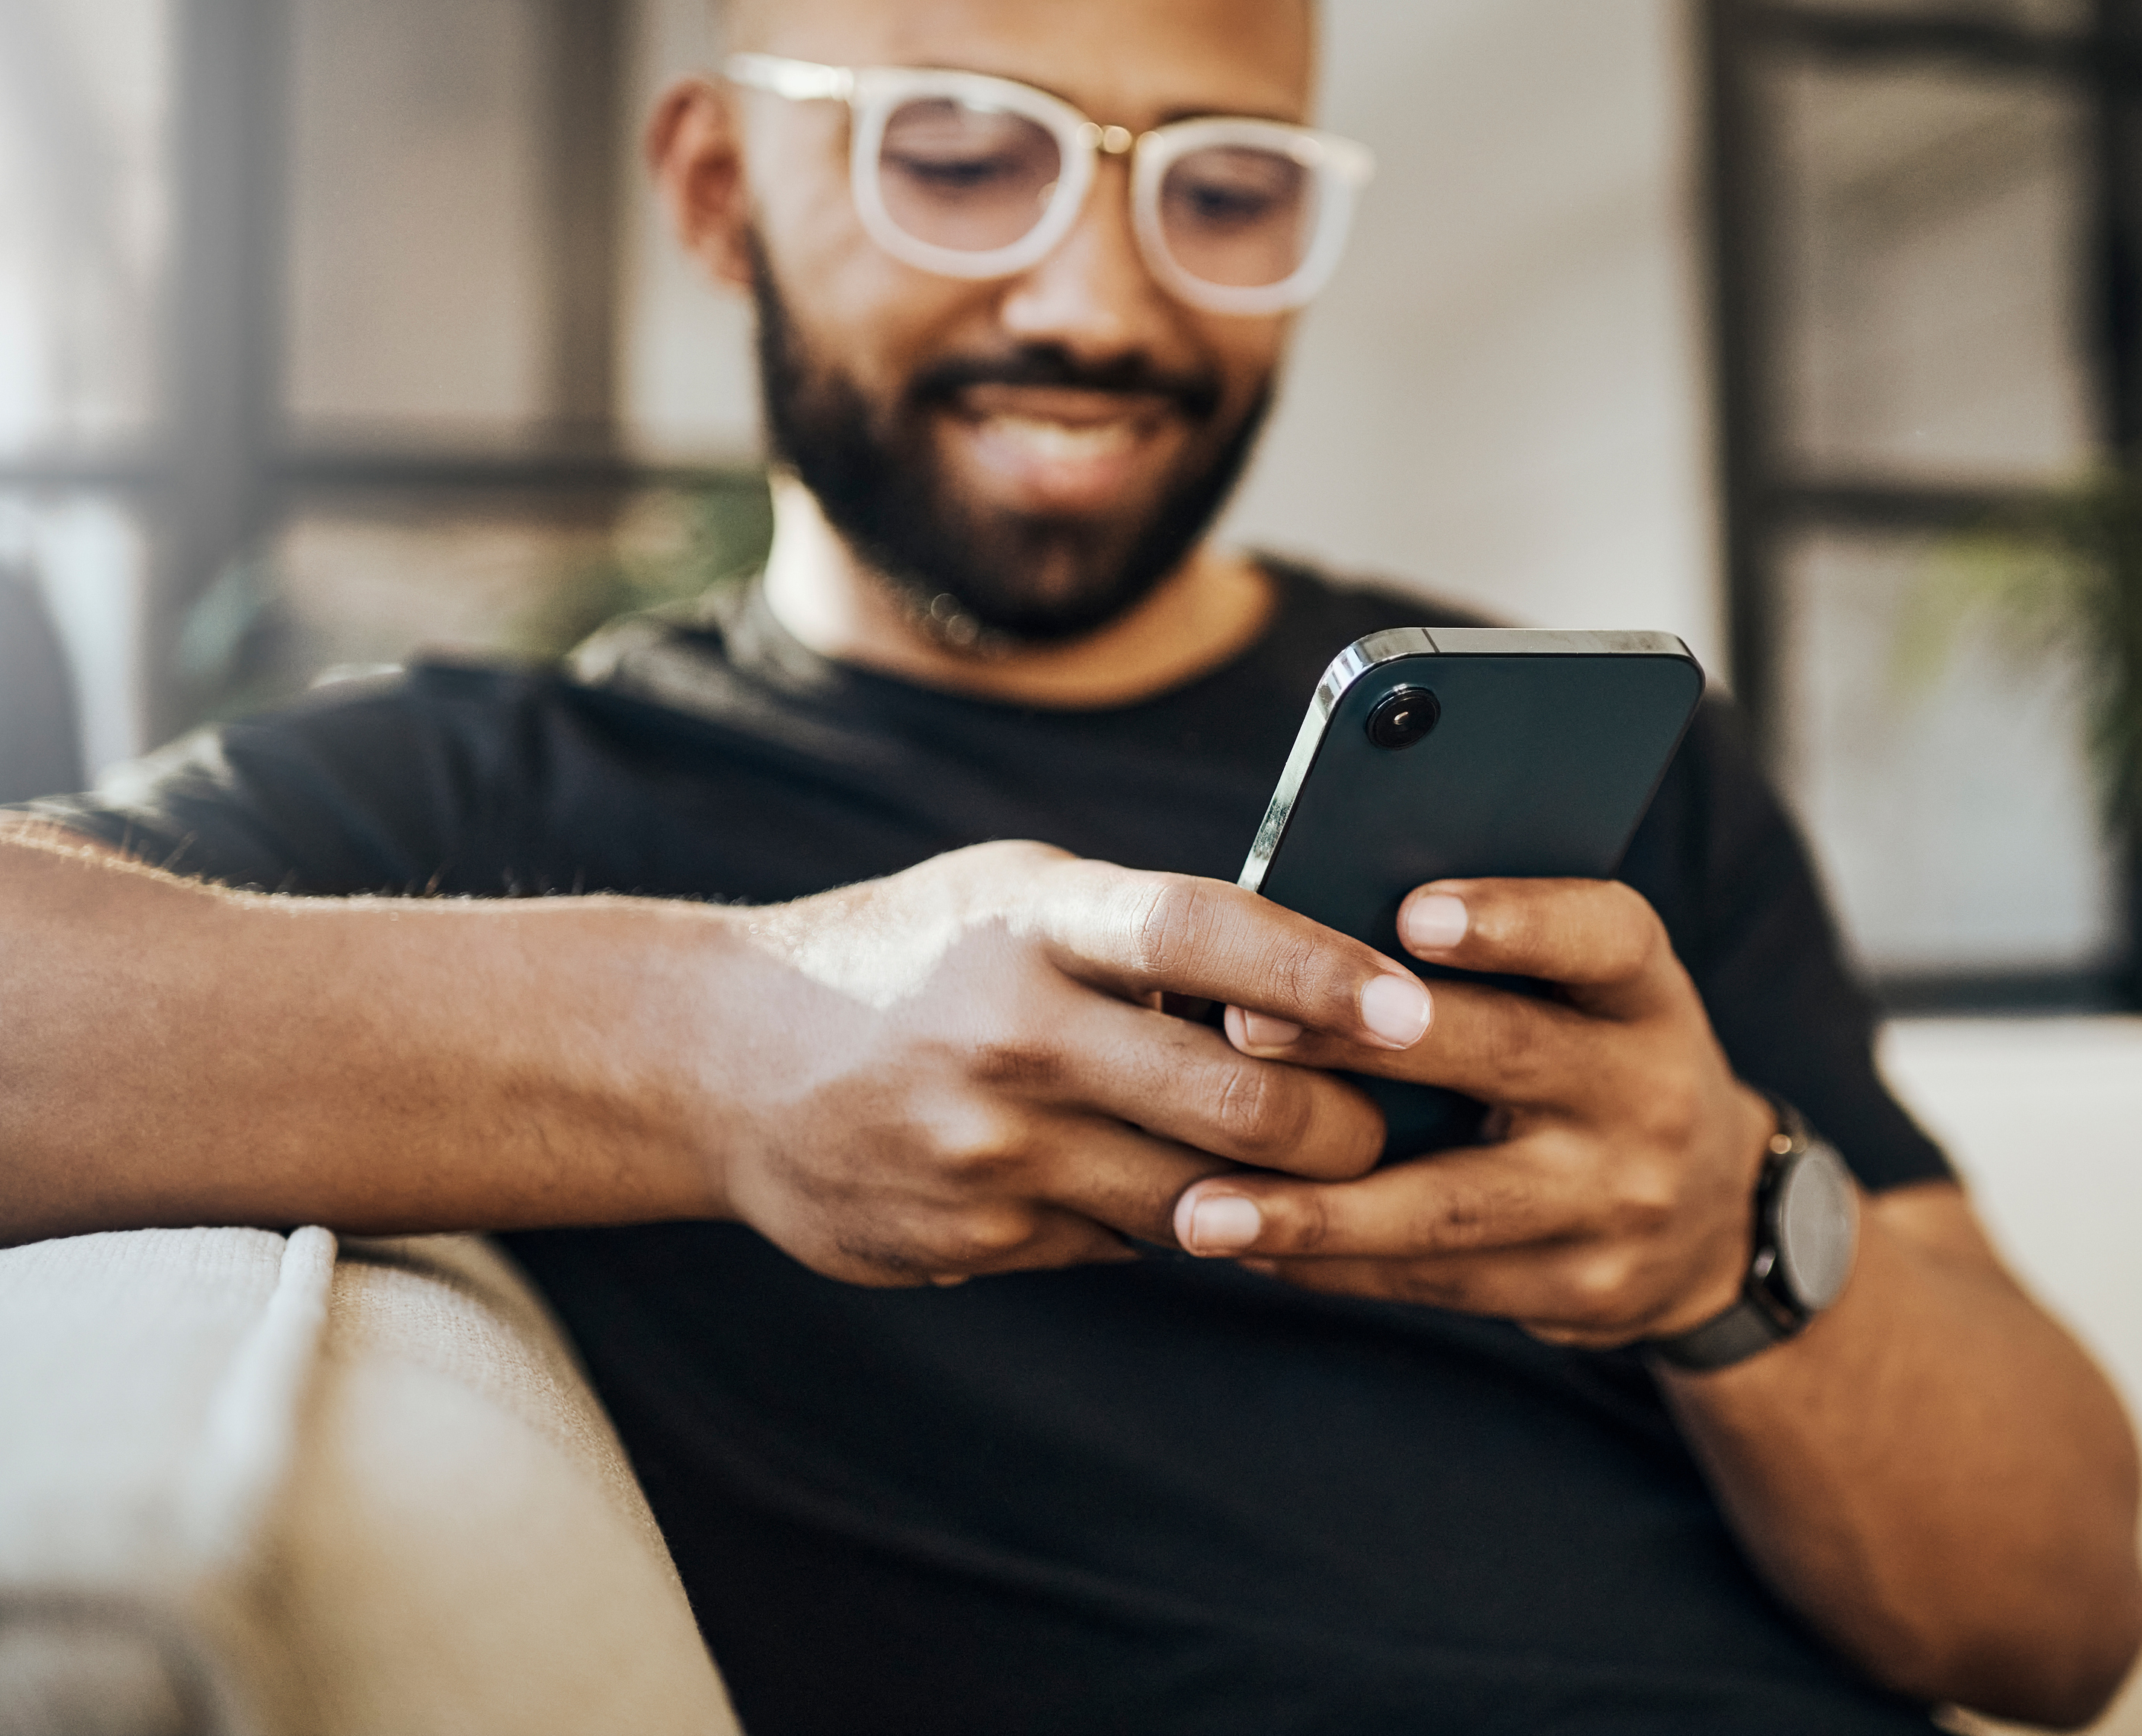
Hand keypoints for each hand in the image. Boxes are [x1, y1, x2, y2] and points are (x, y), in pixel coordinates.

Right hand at [709, 841, 1431, 1286]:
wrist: (726, 1061)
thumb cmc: (921, 953)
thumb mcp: (1019, 897)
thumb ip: (1152, 930)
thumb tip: (1325, 977)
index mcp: (1038, 920)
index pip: (1206, 935)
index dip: (1321, 975)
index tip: (1415, 1005)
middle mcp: (1015, 1032)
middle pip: (1239, 1103)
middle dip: (1345, 1126)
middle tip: (1388, 1118)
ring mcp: (992, 1149)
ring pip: (1203, 1200)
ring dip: (1276, 1193)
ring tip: (1310, 1165)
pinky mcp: (976, 1239)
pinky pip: (1127, 1244)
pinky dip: (1168, 1219)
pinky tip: (1159, 1183)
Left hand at [1169, 878, 1777, 1346]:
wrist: (1708, 1221)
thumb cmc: (1589, 1060)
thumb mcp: (1583, 994)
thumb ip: (1488, 958)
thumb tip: (1308, 923)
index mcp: (1644, 991)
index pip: (1602, 937)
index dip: (1515, 922)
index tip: (1414, 916)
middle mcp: (1647, 1090)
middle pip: (1507, 1056)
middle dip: (1366, 1048)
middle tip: (1243, 1031)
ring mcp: (1619, 1200)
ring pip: (1454, 1203)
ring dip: (1319, 1210)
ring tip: (1203, 1210)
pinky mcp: (1579, 1288)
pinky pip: (1438, 1280)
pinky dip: (1332, 1265)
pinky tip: (1244, 1248)